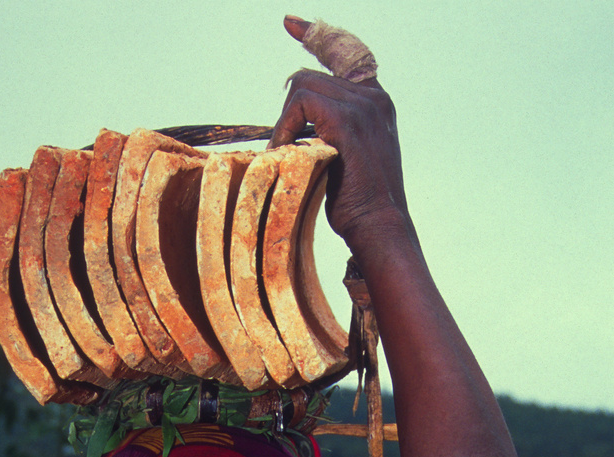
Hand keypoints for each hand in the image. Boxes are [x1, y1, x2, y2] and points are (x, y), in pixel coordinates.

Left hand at [270, 17, 411, 254]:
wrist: (379, 227)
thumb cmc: (360, 205)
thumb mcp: (347, 159)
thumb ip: (330, 133)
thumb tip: (294, 132)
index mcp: (376, 102)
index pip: (346, 53)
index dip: (316, 35)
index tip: (291, 24)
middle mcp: (373, 97)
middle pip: (310, 77)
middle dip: (289, 113)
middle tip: (284, 148)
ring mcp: (362, 106)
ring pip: (302, 86)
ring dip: (285, 123)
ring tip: (288, 156)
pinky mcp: (347, 120)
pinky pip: (300, 103)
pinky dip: (286, 128)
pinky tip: (286, 153)